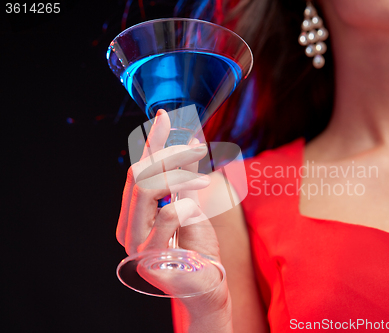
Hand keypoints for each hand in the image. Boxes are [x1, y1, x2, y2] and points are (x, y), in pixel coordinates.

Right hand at [116, 109, 224, 297]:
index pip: (138, 171)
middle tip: (197, 148)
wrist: (207, 287)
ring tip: (203, 179)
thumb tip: (187, 145)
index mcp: (136, 214)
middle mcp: (129, 226)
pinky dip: (186, 204)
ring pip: (146, 188)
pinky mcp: (150, 256)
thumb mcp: (191, 207)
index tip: (165, 117)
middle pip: (138, 175)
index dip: (152, 142)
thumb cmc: (198, 250)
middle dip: (169, 154)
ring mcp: (136, 242)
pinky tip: (196, 209)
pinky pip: (167, 216)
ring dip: (178, 174)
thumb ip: (183, 181)